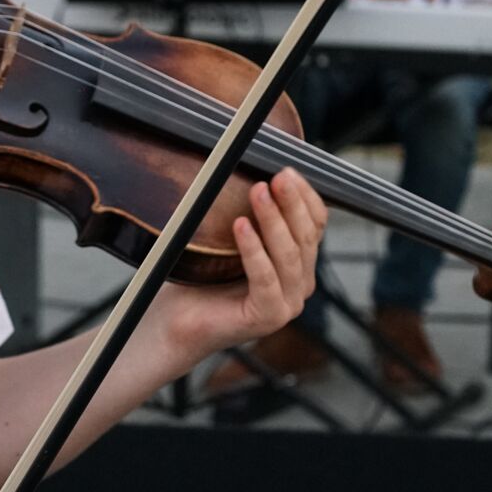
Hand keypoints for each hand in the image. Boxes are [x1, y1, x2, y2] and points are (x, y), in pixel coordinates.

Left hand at [142, 169, 327, 367]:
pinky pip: (266, 279)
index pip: (316, 224)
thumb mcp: (232, 238)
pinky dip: (254, 250)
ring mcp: (287, 304)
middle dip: (292, 202)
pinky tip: (240, 226)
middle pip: (306, 236)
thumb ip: (252, 213)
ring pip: (289, 255)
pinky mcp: (268, 317)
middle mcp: (299, 285)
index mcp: (298, 264)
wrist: (175, 321)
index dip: (305, 196)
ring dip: (273, 220)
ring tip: (257, 191)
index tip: (287, 169)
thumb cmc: (201, 277)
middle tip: (277, 175)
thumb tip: (254, 169)